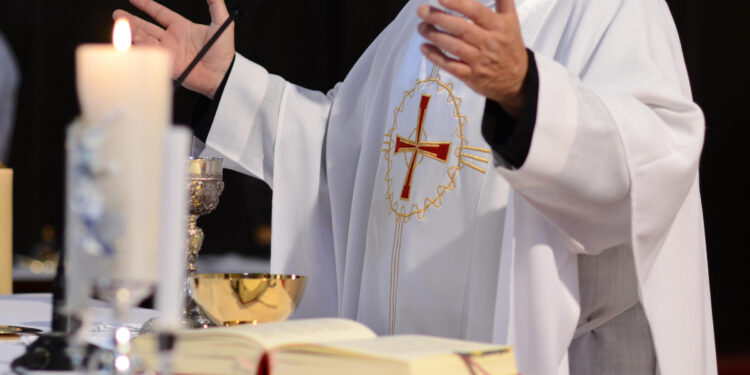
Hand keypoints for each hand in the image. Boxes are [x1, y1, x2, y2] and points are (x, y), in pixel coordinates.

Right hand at [113, 0, 234, 97]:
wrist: (223, 75)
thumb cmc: (224, 51)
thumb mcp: (222, 24)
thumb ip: (216, 5)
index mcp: (182, 26)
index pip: (159, 13)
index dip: (146, 4)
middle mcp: (173, 38)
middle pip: (146, 26)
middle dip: (131, 20)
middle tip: (117, 15)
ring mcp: (169, 52)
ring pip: (145, 39)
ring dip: (133, 32)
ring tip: (121, 25)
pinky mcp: (167, 65)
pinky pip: (150, 54)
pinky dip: (140, 48)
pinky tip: (132, 41)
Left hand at [418, 0, 527, 117]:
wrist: (517, 80)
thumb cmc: (509, 46)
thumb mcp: (511, 22)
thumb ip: (503, 1)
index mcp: (498, 26)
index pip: (475, 12)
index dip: (457, 4)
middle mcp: (488, 43)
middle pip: (460, 28)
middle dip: (438, 18)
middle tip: (422, 11)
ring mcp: (478, 61)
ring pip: (453, 46)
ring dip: (434, 36)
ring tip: (421, 27)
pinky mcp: (471, 76)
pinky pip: (450, 66)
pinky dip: (435, 56)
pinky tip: (424, 47)